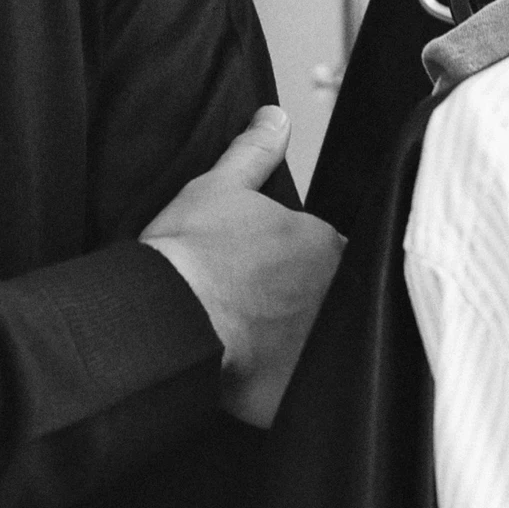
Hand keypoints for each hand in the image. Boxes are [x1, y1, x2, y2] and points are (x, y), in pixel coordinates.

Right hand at [140, 106, 343, 428]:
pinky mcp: (308, 392)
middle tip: (267, 311)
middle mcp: (339, 295)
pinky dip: (296, 385)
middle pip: (342, 300)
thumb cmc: (191, 251)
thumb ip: (254, 151)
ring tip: (265, 346)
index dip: (312, 267)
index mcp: (326, 244)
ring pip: (331, 343)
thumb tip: (276, 115)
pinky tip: (266, 379)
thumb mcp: (218, 188)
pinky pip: (315, 390)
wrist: (167, 316)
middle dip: (316, 304)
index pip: (340, 256)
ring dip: (308, 343)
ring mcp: (328, 347)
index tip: (280, 275)